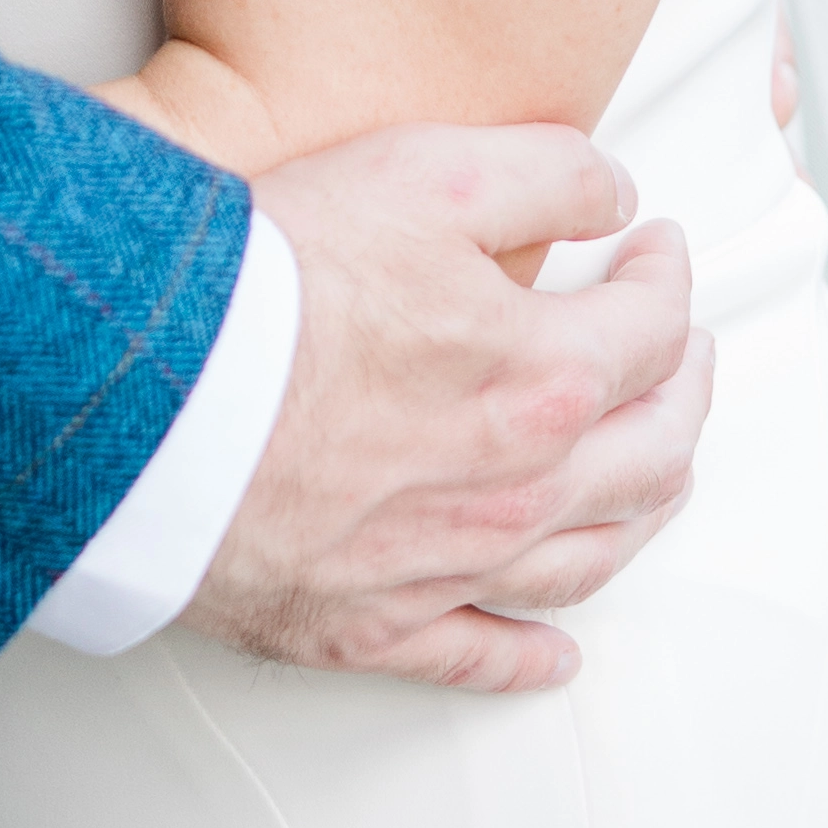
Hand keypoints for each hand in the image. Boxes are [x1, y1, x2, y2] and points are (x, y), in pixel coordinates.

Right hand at [188, 125, 711, 694]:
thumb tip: (617, 193)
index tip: (656, 249)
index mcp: (543, 377)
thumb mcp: (422, 170)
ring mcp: (449, 568)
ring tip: (654, 478)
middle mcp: (518, 489)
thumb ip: (545, 172)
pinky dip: (531, 658)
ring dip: (642, 512)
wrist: (141, 394)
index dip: (667, 280)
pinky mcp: (369, 624)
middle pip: (651, 457)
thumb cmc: (270, 278)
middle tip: (686, 357)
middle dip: (685, 395)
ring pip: (590, 559)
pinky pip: (479, 657)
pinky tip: (557, 655)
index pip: (652, 332)